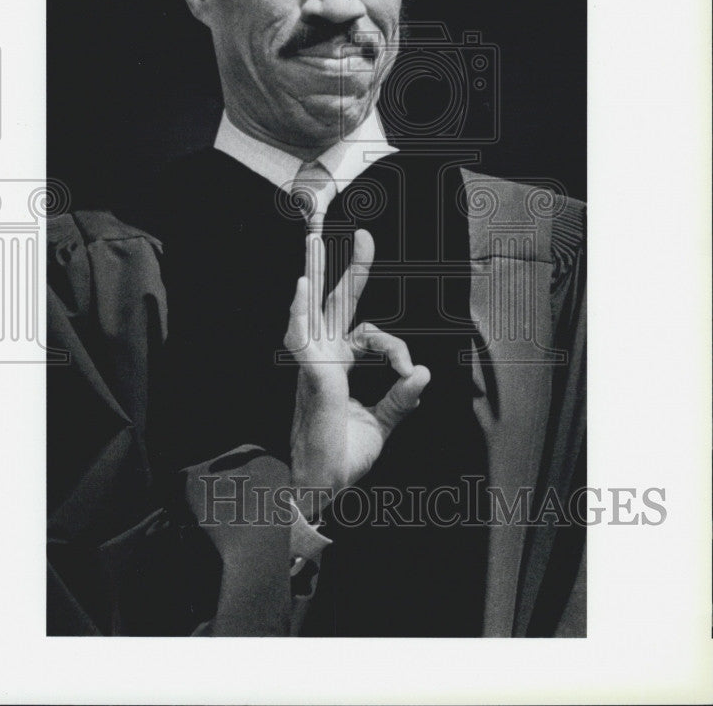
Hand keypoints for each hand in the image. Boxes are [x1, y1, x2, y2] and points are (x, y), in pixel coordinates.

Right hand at [285, 230, 429, 518]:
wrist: (324, 488)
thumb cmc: (343, 457)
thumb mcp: (381, 424)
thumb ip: (401, 398)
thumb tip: (424, 372)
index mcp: (340, 365)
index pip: (371, 335)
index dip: (395, 348)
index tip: (409, 372)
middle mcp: (326, 358)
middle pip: (336, 304)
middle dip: (349, 268)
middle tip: (363, 235)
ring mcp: (315, 364)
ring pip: (313, 310)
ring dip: (313, 273)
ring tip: (312, 240)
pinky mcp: (311, 375)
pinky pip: (300, 339)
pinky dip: (299, 313)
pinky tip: (302, 288)